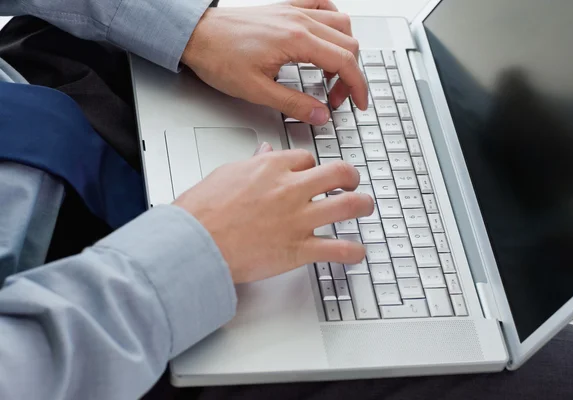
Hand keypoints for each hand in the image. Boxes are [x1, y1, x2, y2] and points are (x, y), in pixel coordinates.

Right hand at [173, 146, 373, 283]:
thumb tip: (264, 152)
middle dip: (351, 177)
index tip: (313, 172)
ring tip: (365, 207)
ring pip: (348, 205)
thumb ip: (252, 163)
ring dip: (363, 205)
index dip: (313, 166)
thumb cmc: (202, 211)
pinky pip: (337, 249)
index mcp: (272, 168)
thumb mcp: (226, 174)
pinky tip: (358, 252)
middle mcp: (291, 189)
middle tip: (352, 182)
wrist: (195, 243)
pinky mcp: (298, 248)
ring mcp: (298, 219)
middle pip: (339, 173)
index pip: (307, 158)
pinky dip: (353, 252)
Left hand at [181, 0, 367, 125]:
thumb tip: (321, 114)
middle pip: (348, 44)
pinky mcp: (286, 8)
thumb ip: (293, 104)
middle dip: (350, 75)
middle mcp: (299, 21)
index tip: (359, 103)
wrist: (197, 35)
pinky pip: (322, 4)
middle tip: (336, 98)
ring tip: (332, 73)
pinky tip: (326, 37)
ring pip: (340, 24)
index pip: (344, 61)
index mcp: (296, 40)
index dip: (358, 86)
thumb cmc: (219, 58)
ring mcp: (294, 11)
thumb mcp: (257, 91)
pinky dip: (332, 21)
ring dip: (345, 50)